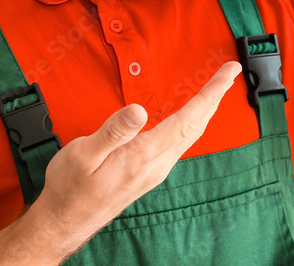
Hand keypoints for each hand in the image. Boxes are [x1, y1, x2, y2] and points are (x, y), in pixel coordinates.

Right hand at [25, 61, 241, 259]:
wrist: (64, 221)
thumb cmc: (70, 188)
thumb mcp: (83, 155)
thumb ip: (113, 132)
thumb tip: (138, 110)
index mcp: (143, 155)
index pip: (187, 119)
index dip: (210, 93)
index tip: (228, 72)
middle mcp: (156, 165)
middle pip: (196, 126)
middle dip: (215, 97)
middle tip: (229, 72)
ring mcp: (154, 171)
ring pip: (190, 136)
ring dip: (205, 110)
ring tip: (213, 90)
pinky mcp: (148, 174)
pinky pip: (179, 144)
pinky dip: (190, 123)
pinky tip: (187, 118)